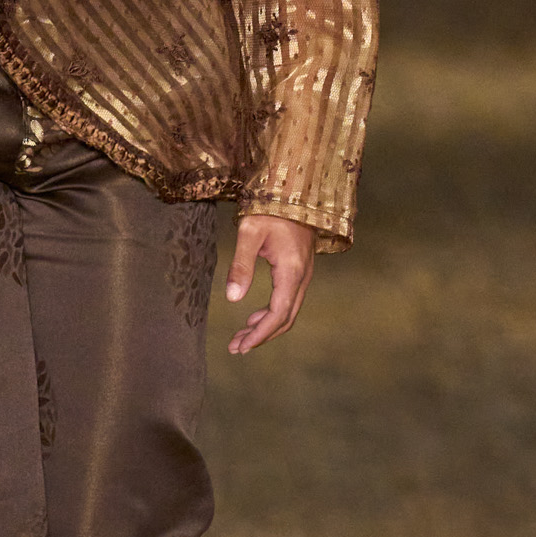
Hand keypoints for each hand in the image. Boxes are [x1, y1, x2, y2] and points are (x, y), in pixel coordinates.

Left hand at [225, 214, 316, 355]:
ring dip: (266, 327)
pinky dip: (271, 314)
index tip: (241, 346)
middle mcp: (301, 276)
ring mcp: (303, 273)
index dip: (260, 334)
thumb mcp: (249, 233)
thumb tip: (232, 298)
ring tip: (241, 337)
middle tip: (236, 348)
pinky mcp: (298, 269)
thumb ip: (241, 265)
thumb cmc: (270, 207)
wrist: (295, 189)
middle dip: (261, 336)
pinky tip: (254, 318)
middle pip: (285, 318)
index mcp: (291, 271)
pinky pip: (288, 300)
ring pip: (288, 311)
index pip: (278, 314)